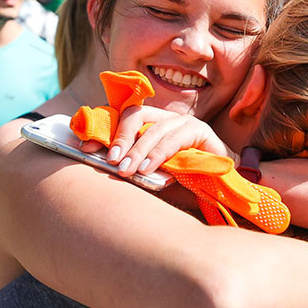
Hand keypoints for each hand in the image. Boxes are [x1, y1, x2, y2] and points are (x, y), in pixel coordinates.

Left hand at [80, 106, 236, 176]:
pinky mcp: (201, 131)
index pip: (123, 119)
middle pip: (136, 115)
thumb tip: (102, 167)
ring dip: (138, 150)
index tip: (86, 148)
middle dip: (120, 136)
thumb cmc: (182, 185)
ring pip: (155, 128)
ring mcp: (184, 123)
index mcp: (151, 127)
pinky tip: (148, 168)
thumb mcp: (149, 177)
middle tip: (109, 160)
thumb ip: (131, 169)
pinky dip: (159, 154)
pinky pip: (175, 138)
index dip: (104, 131)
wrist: (221, 192)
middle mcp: (166, 120)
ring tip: (126, 169)